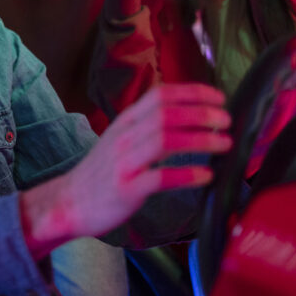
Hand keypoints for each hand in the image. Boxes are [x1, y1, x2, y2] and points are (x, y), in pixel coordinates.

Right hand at [22, 84, 229, 253]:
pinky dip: (185, 174)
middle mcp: (124, 136)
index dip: (192, 93)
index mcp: (125, 121)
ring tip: (223, 143)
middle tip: (226, 121)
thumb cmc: (102, 172)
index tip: (218, 97)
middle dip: (200, 114)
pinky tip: (205, 176)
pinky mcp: (126, 189)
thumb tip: (190, 118)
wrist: (69, 201)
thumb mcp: (122, 140)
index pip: (160, 95)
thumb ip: (150, 128)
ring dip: (199, 140)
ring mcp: (124, 162)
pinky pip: (159, 178)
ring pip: (164, 141)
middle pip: (165, 115)